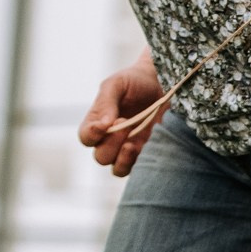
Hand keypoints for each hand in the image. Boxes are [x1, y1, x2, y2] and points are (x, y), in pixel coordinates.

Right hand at [78, 49, 165, 176]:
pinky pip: (141, 169)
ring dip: (123, 159)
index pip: (86, 138)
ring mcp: (130, 149)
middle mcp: (112, 139)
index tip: (104, 124)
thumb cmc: (136, 81)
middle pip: (101, 157)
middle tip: (124, 123)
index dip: (91, 135)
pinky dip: (141, 162)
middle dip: (111, 143)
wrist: (164, 83)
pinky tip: (146, 146)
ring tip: (132, 143)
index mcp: (98, 122)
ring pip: (118, 169)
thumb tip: (103, 125)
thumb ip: (105, 103)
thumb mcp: (116, 85)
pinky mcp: (149, 154)